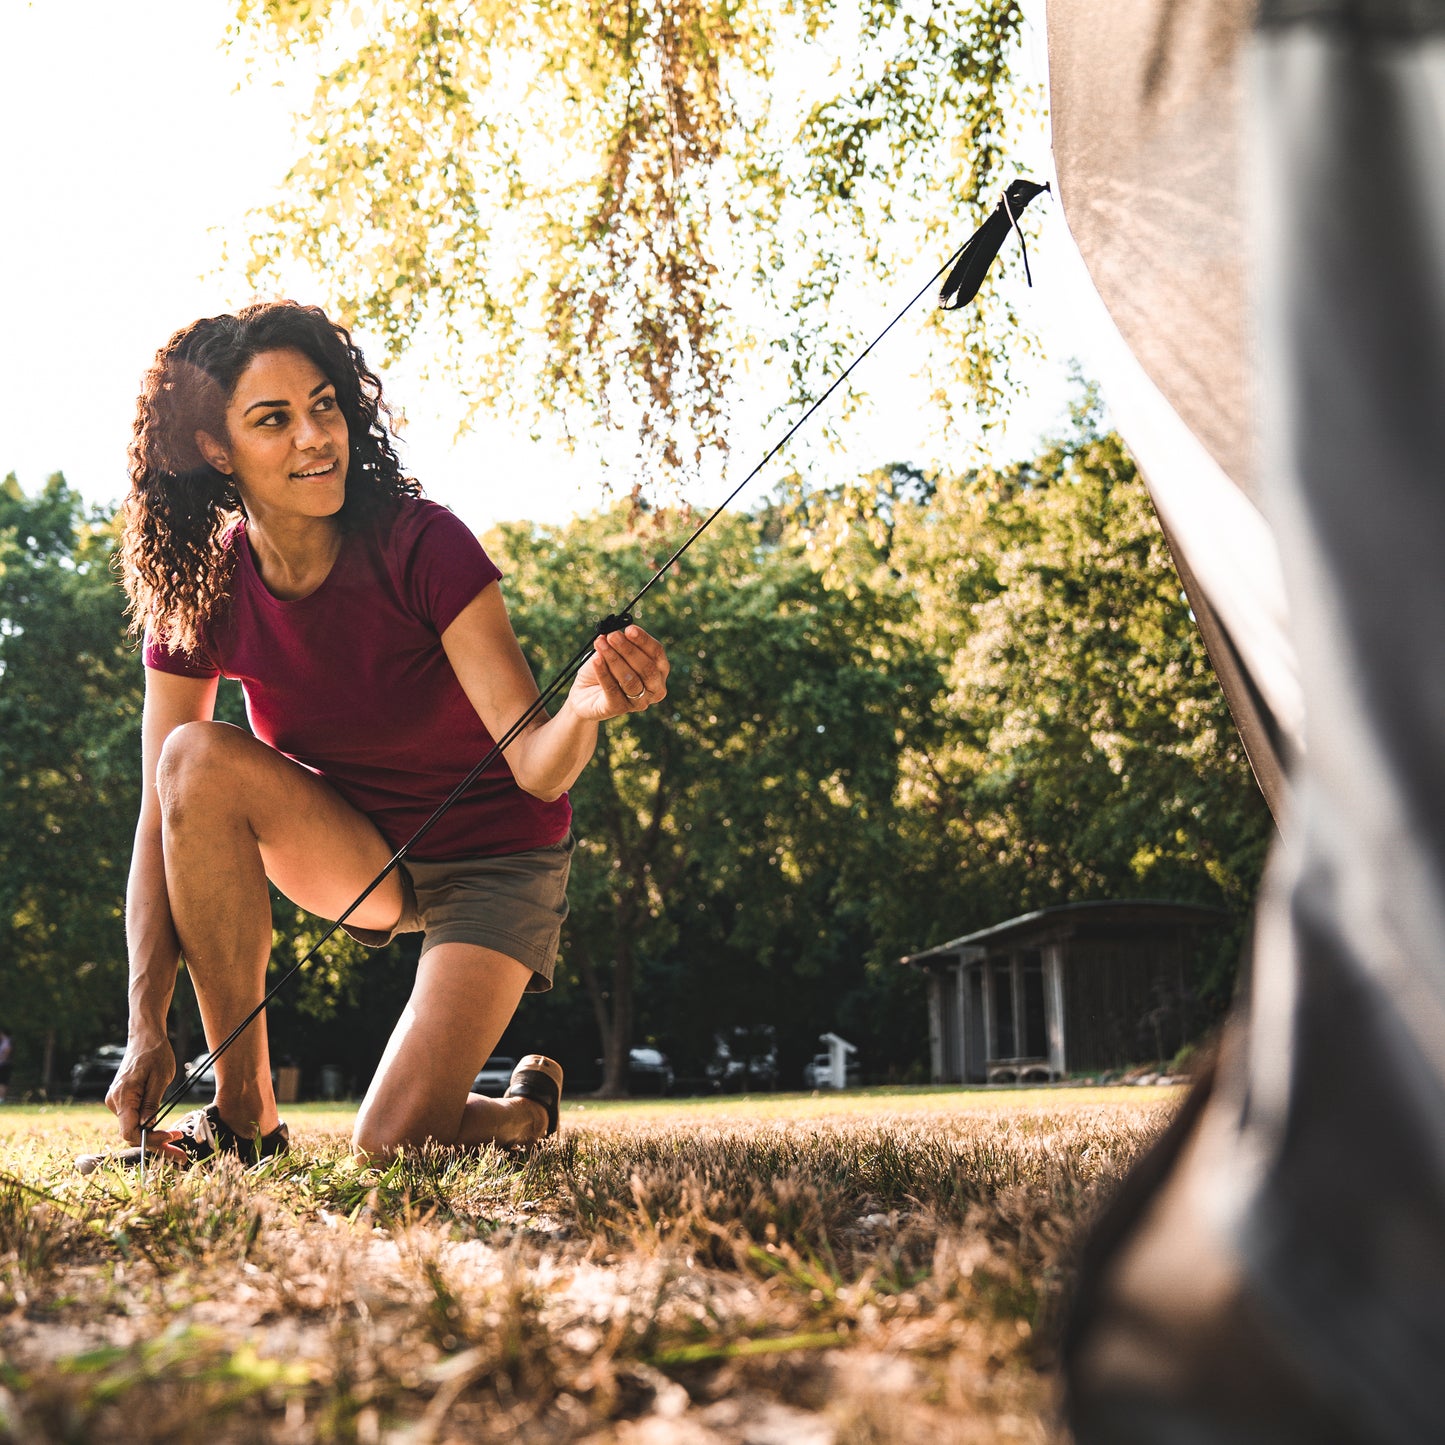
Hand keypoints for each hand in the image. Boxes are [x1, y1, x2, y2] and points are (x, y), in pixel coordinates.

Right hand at [106, 1034, 181, 1149]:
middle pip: (133, 1134)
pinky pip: (135, 1120)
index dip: (150, 1139)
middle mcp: (114, 1103)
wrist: (145, 1036)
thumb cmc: (155, 1052)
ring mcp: (117, 1103)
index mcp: (122, 1096)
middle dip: (157, 1145)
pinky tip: (167, 1134)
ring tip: (179, 1146)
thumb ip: (152, 1102)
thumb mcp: (160, 1076)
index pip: (130, 1130)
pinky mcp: (124, 1101)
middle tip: (181, 1157)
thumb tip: (149, 1125)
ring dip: (155, 1139)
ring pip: (134, 1129)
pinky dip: (150, 1129)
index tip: (172, 1138)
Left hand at [567, 624, 670, 722]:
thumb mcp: (612, 651)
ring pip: (631, 681)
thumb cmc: (604, 668)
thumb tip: (614, 631)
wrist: (584, 693)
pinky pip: (613, 691)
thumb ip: (617, 642)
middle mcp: (654, 689)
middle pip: (648, 668)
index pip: (658, 653)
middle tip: (612, 636)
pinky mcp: (619, 709)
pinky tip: (595, 660)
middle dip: (629, 650)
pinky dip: (604, 673)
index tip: (629, 629)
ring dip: (615, 659)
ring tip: (600, 644)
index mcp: (659, 671)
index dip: (644, 640)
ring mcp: (638, 702)